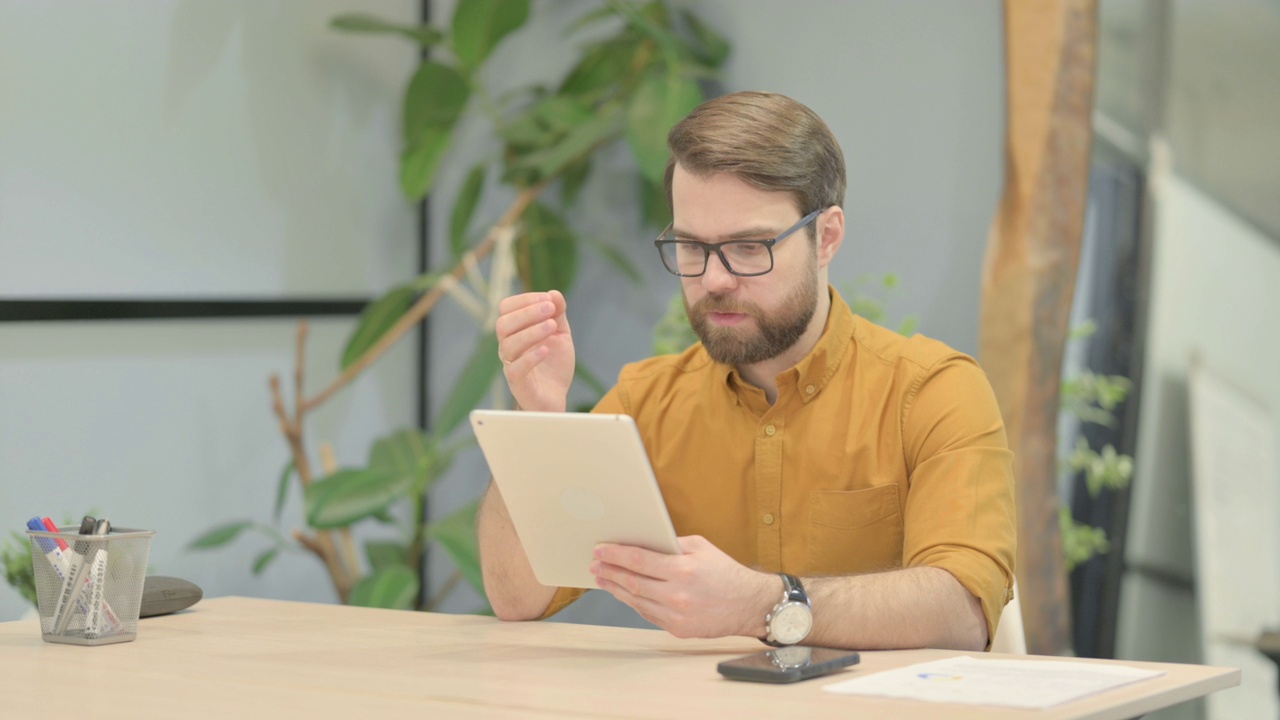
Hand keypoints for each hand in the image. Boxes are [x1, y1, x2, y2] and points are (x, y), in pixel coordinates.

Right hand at [495, 290, 574, 412]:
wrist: (556, 397)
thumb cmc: (553, 365)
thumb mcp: (560, 334)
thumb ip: (558, 314)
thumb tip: (554, 293)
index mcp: (514, 331)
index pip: (506, 308)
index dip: (525, 300)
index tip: (548, 299)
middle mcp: (508, 346)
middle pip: (503, 324)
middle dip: (527, 313)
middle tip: (550, 309)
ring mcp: (510, 365)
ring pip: (508, 344)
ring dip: (531, 332)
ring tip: (552, 326)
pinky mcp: (518, 384)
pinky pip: (515, 369)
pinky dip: (530, 357)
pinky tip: (546, 349)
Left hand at [590, 535, 775, 638]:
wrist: (749, 605)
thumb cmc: (726, 572)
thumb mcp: (701, 547)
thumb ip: (671, 544)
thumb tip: (643, 541)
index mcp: (683, 570)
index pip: (639, 560)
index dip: (615, 555)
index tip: (600, 550)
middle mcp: (677, 595)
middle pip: (632, 582)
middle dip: (610, 572)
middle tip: (595, 564)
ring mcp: (676, 615)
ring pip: (636, 601)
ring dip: (616, 588)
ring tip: (603, 578)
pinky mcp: (677, 629)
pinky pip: (648, 614)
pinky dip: (633, 602)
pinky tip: (624, 593)